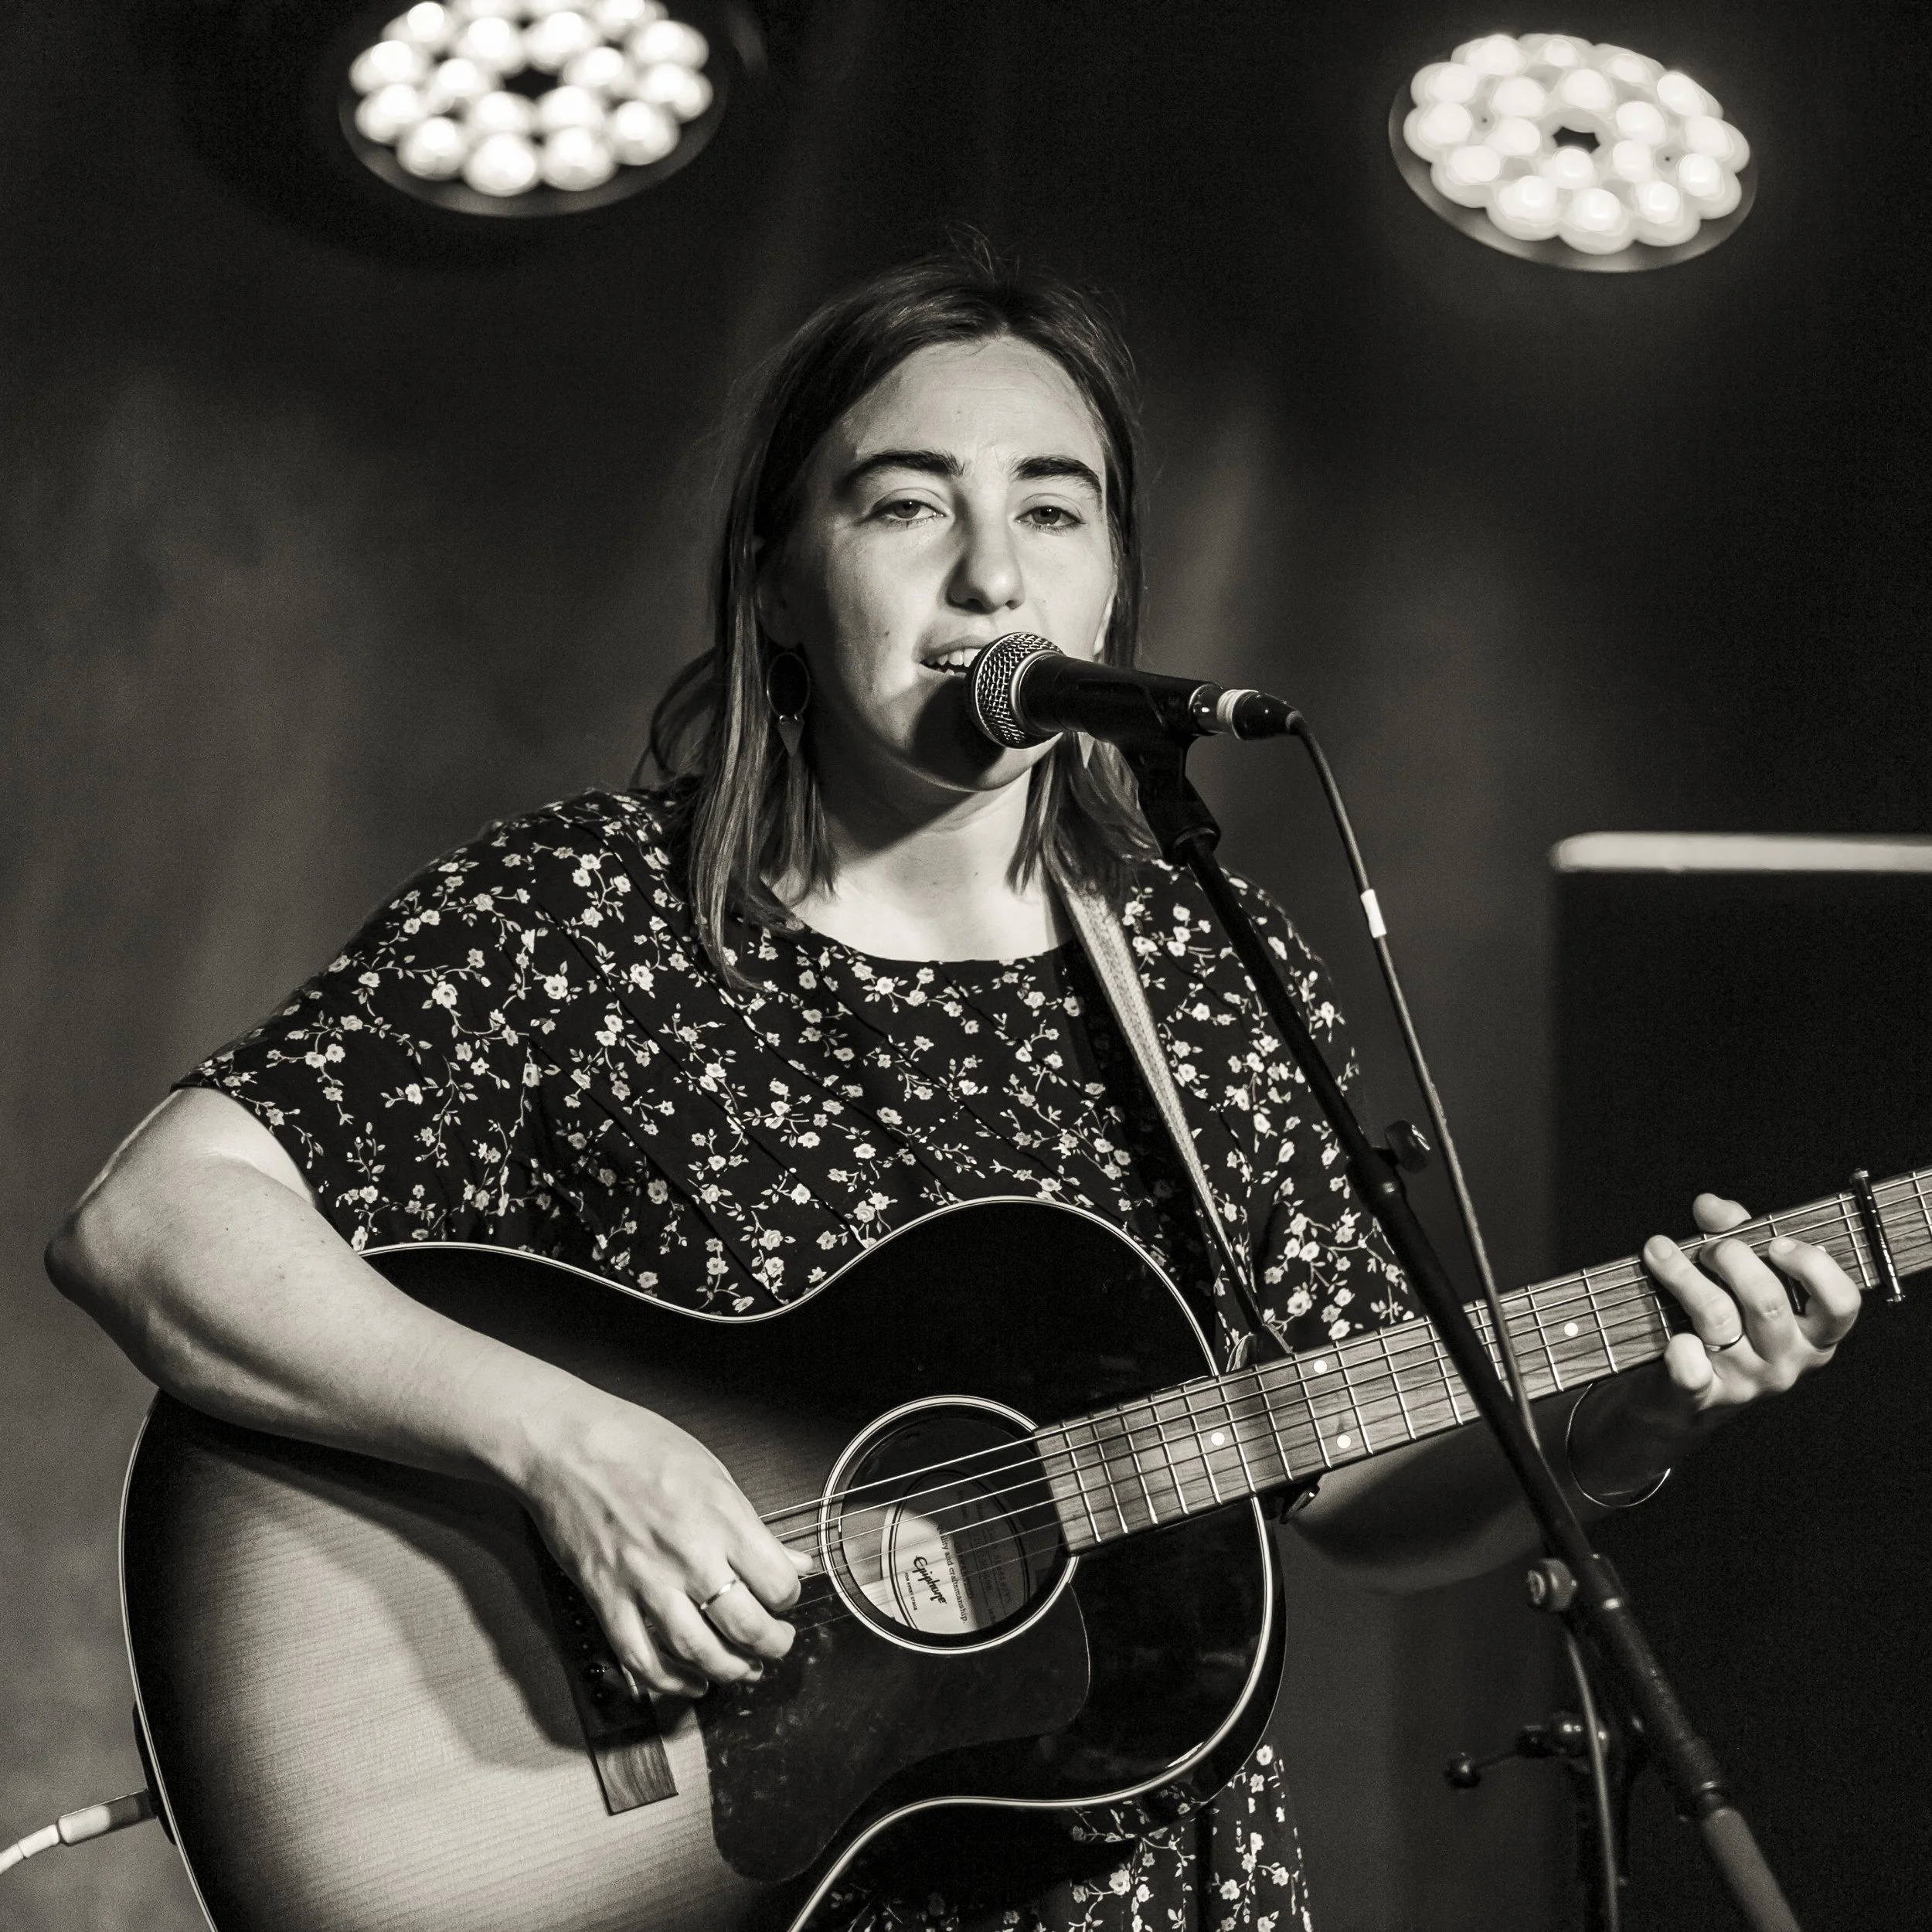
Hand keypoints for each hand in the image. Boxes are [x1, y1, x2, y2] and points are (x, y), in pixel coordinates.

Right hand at [514, 1389, 815, 1698]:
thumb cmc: (635, 1444)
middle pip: (746, 1626)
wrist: (565, 1445)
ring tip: (744, 1668)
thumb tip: (791, 1560)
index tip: (784, 1597)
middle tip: (776, 1644)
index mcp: (720, 1516)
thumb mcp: (711, 1471)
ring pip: (699, 1651)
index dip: (789, 1598)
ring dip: (730, 1670)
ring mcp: (645, 1581)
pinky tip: (691, 1681)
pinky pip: (643, 1658)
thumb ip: (751, 1525)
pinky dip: (672, 1682)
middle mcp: (687, 1554)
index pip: (777, 1582)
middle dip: (772, 1646)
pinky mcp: (607, 1598)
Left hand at [1645, 1192, 1861, 1410]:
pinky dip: (1681, 1351)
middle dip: (1731, 1258)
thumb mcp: (1738, 1276)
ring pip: (1719, 1319)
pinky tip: (1673, 1336)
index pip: (1840, 1303)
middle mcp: (1786, 1361)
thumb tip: (1711, 1206)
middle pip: (1767, 1301)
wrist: (1681, 1397)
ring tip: (1659, 1252)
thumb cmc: (1722, 1320)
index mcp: (1813, 1333)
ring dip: (1684, 1276)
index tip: (1777, 1243)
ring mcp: (1746, 1381)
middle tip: (1708, 1248)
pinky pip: (1693, 1372)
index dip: (1813, 1266)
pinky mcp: (1702, 1397)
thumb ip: (1733, 1232)